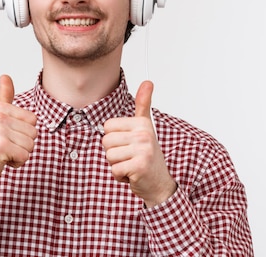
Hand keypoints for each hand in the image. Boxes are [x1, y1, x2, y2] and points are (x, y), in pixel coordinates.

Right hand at [0, 75, 36, 194]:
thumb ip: (4, 97)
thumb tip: (5, 75)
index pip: (33, 120)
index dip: (24, 132)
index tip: (8, 135)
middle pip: (34, 133)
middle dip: (23, 144)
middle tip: (5, 146)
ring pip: (31, 145)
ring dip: (20, 154)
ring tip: (4, 153)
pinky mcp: (0, 147)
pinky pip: (25, 156)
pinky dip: (17, 163)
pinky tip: (3, 160)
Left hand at [102, 81, 175, 206]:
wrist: (160, 184)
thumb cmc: (148, 156)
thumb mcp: (145, 128)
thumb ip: (143, 105)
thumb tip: (148, 82)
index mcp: (142, 123)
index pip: (107, 127)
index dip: (113, 139)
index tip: (129, 145)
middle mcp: (144, 134)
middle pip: (106, 141)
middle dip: (114, 153)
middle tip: (130, 157)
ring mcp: (143, 150)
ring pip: (109, 156)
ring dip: (117, 165)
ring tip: (131, 165)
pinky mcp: (139, 166)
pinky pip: (114, 170)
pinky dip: (120, 176)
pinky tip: (133, 175)